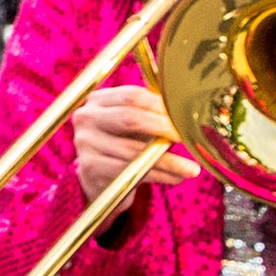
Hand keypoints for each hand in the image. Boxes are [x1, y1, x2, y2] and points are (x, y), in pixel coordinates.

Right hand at [70, 83, 194, 198]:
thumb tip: (186, 109)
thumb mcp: (135, 125)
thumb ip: (152, 113)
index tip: (182, 116)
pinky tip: (177, 177)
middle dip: (163, 127)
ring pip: (134, 150)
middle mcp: (86, 117)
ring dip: (168, 160)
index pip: (132, 95)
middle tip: (186, 138)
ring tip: (191, 168)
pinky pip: (130, 170)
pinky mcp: (89, 167)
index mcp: (97, 100)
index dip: (160, 105)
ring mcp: (84, 142)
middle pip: (130, 117)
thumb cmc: (126, 145)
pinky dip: (159, 174)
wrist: (102, 180)